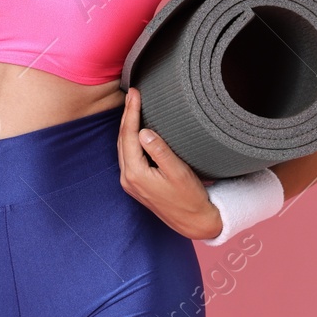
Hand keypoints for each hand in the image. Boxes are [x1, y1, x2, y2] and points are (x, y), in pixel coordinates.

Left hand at [116, 87, 221, 240]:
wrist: (194, 223)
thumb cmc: (191, 198)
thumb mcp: (179, 172)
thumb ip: (160, 152)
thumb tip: (144, 132)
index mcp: (135, 175)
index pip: (129, 136)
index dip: (131, 113)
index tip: (134, 94)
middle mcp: (127, 179)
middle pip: (123, 140)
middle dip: (127, 116)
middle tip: (133, 94)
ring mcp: (130, 183)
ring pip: (124, 148)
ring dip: (128, 127)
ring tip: (133, 106)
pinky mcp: (136, 184)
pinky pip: (128, 156)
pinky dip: (130, 140)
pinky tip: (136, 129)